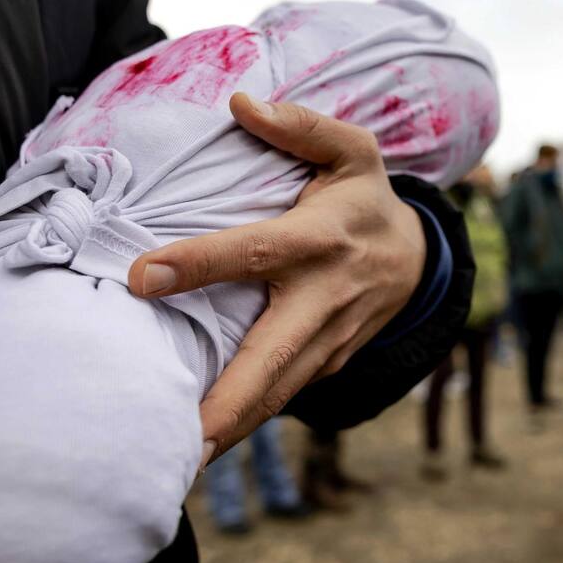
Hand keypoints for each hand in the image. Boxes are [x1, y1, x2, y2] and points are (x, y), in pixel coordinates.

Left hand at [127, 93, 426, 469]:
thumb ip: (301, 126)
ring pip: (277, 391)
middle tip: (176, 438)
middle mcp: (326, 298)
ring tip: (177, 461)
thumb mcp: (351, 149)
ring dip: (231, 427)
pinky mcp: (329, 363)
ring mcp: (330, 339)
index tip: (142, 276)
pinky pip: (282, 394)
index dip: (199, 262)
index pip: (253, 251)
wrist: (420, 259)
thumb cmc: (366, 198)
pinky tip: (205, 441)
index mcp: (320, 240)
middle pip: (271, 357)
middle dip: (225, 401)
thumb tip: (240, 101)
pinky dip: (247, 420)